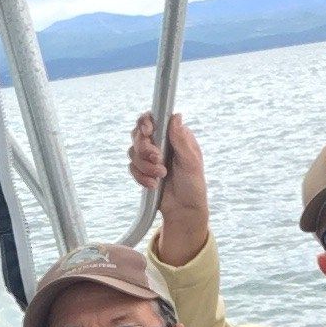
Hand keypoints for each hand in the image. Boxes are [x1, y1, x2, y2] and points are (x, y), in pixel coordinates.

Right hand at [128, 112, 209, 263]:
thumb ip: (181, 140)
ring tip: (161, 176)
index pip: (154, 119)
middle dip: (145, 149)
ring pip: (133, 152)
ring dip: (145, 166)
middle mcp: (160, 143)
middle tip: (158, 159)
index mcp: (174, 135)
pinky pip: (132, 169)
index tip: (148, 132)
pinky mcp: (142, 171)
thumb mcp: (191, 161)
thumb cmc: (193, 185)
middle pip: (138, 135)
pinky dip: (141, 177)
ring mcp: (149, 157)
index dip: (146, 122)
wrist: (183, 209)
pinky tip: (154, 185)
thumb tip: (175, 117)